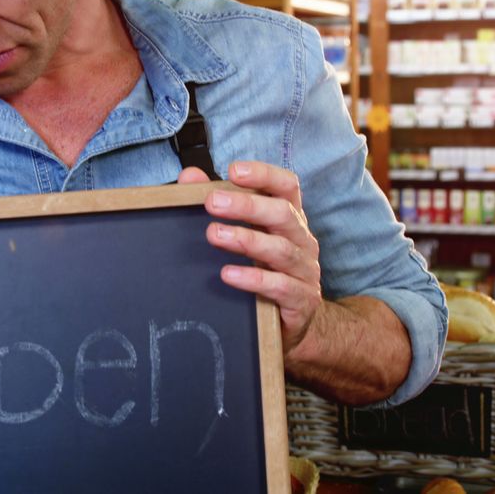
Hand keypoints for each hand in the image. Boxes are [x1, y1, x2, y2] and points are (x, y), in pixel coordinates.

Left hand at [177, 161, 321, 351]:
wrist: (296, 324)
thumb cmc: (267, 271)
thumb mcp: (247, 235)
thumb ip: (219, 204)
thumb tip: (189, 178)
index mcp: (290, 219)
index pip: (287, 186)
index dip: (264, 175)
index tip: (234, 170)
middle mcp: (302, 240)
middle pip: (282, 214)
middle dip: (247, 205)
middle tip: (213, 202)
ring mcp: (305, 270)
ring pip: (280, 249)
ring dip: (246, 240)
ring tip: (214, 235)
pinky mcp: (301, 300)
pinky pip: (280, 286)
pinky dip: (253, 279)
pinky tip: (228, 274)